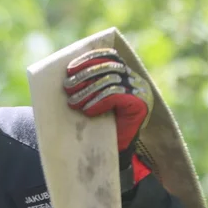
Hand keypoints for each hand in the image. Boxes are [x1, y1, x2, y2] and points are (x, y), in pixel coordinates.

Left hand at [64, 48, 152, 169]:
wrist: (115, 151)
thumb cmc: (100, 124)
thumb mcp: (93, 99)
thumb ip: (88, 83)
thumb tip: (67, 72)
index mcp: (125, 73)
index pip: (109, 56)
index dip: (89, 60)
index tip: (70, 69)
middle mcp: (135, 80)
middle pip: (108, 68)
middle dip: (84, 76)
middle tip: (67, 87)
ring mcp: (141, 91)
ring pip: (110, 82)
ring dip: (88, 91)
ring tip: (73, 102)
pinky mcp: (140, 105)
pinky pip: (116, 95)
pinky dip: (99, 102)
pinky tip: (88, 111)